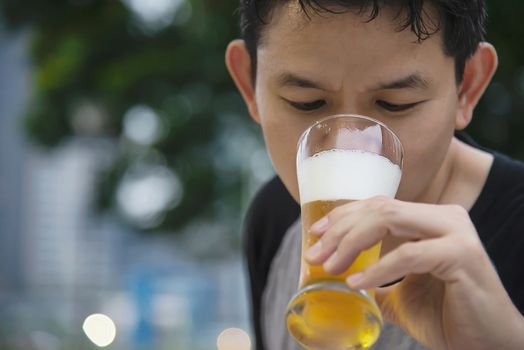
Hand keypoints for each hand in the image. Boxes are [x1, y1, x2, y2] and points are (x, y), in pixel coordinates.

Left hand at [305, 196, 523, 349]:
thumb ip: (376, 280)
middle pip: (379, 208)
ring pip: (390, 219)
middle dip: (339, 229)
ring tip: (330, 266)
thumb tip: (341, 279)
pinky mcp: (462, 254)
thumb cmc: (446, 316)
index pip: (378, 205)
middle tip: (314, 253)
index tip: (314, 234)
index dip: (342, 216)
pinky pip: (409, 254)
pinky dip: (378, 268)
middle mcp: (445, 217)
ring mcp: (456, 232)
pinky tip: (357, 281)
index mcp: (430, 220)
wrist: (486, 344)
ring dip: (352, 242)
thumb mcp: (400, 294)